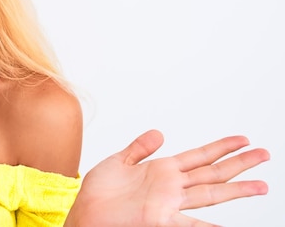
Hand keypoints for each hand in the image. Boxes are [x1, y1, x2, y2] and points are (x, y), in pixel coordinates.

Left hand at [70, 130, 268, 226]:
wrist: (84, 214)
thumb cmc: (99, 192)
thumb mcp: (118, 162)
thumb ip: (139, 148)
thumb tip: (160, 133)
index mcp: (162, 171)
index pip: (199, 156)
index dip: (221, 148)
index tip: (243, 139)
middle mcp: (170, 188)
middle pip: (212, 174)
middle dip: (239, 165)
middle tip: (266, 155)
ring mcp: (167, 205)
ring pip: (209, 194)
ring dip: (236, 190)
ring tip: (262, 185)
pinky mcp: (158, 221)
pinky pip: (189, 225)